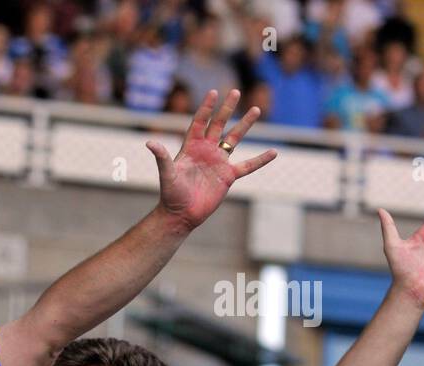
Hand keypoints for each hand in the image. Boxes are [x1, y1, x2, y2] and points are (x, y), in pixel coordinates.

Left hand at [147, 89, 276, 230]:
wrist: (181, 215)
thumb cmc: (171, 195)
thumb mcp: (167, 175)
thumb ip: (162, 158)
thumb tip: (150, 143)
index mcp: (191, 148)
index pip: (199, 123)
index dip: (206, 108)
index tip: (214, 92)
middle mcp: (206, 151)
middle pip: (218, 125)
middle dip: (227, 109)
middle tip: (236, 91)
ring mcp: (218, 162)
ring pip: (234, 139)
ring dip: (244, 125)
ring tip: (256, 109)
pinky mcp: (228, 176)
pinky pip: (248, 166)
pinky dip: (260, 160)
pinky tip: (273, 152)